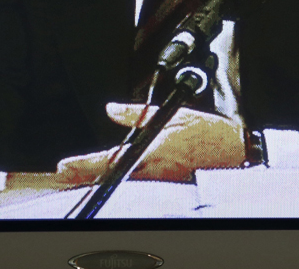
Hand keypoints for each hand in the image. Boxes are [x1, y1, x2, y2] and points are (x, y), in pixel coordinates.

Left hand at [54, 102, 245, 184]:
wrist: (237, 154)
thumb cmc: (210, 134)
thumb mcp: (173, 114)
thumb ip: (137, 113)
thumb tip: (111, 109)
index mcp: (152, 149)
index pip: (110, 158)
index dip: (84, 163)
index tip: (65, 165)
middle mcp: (152, 170)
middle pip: (109, 177)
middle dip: (83, 177)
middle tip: (61, 176)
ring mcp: (159, 182)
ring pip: (120, 184)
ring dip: (97, 181)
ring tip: (76, 179)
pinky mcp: (167, 188)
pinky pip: (137, 188)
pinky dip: (118, 186)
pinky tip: (107, 184)